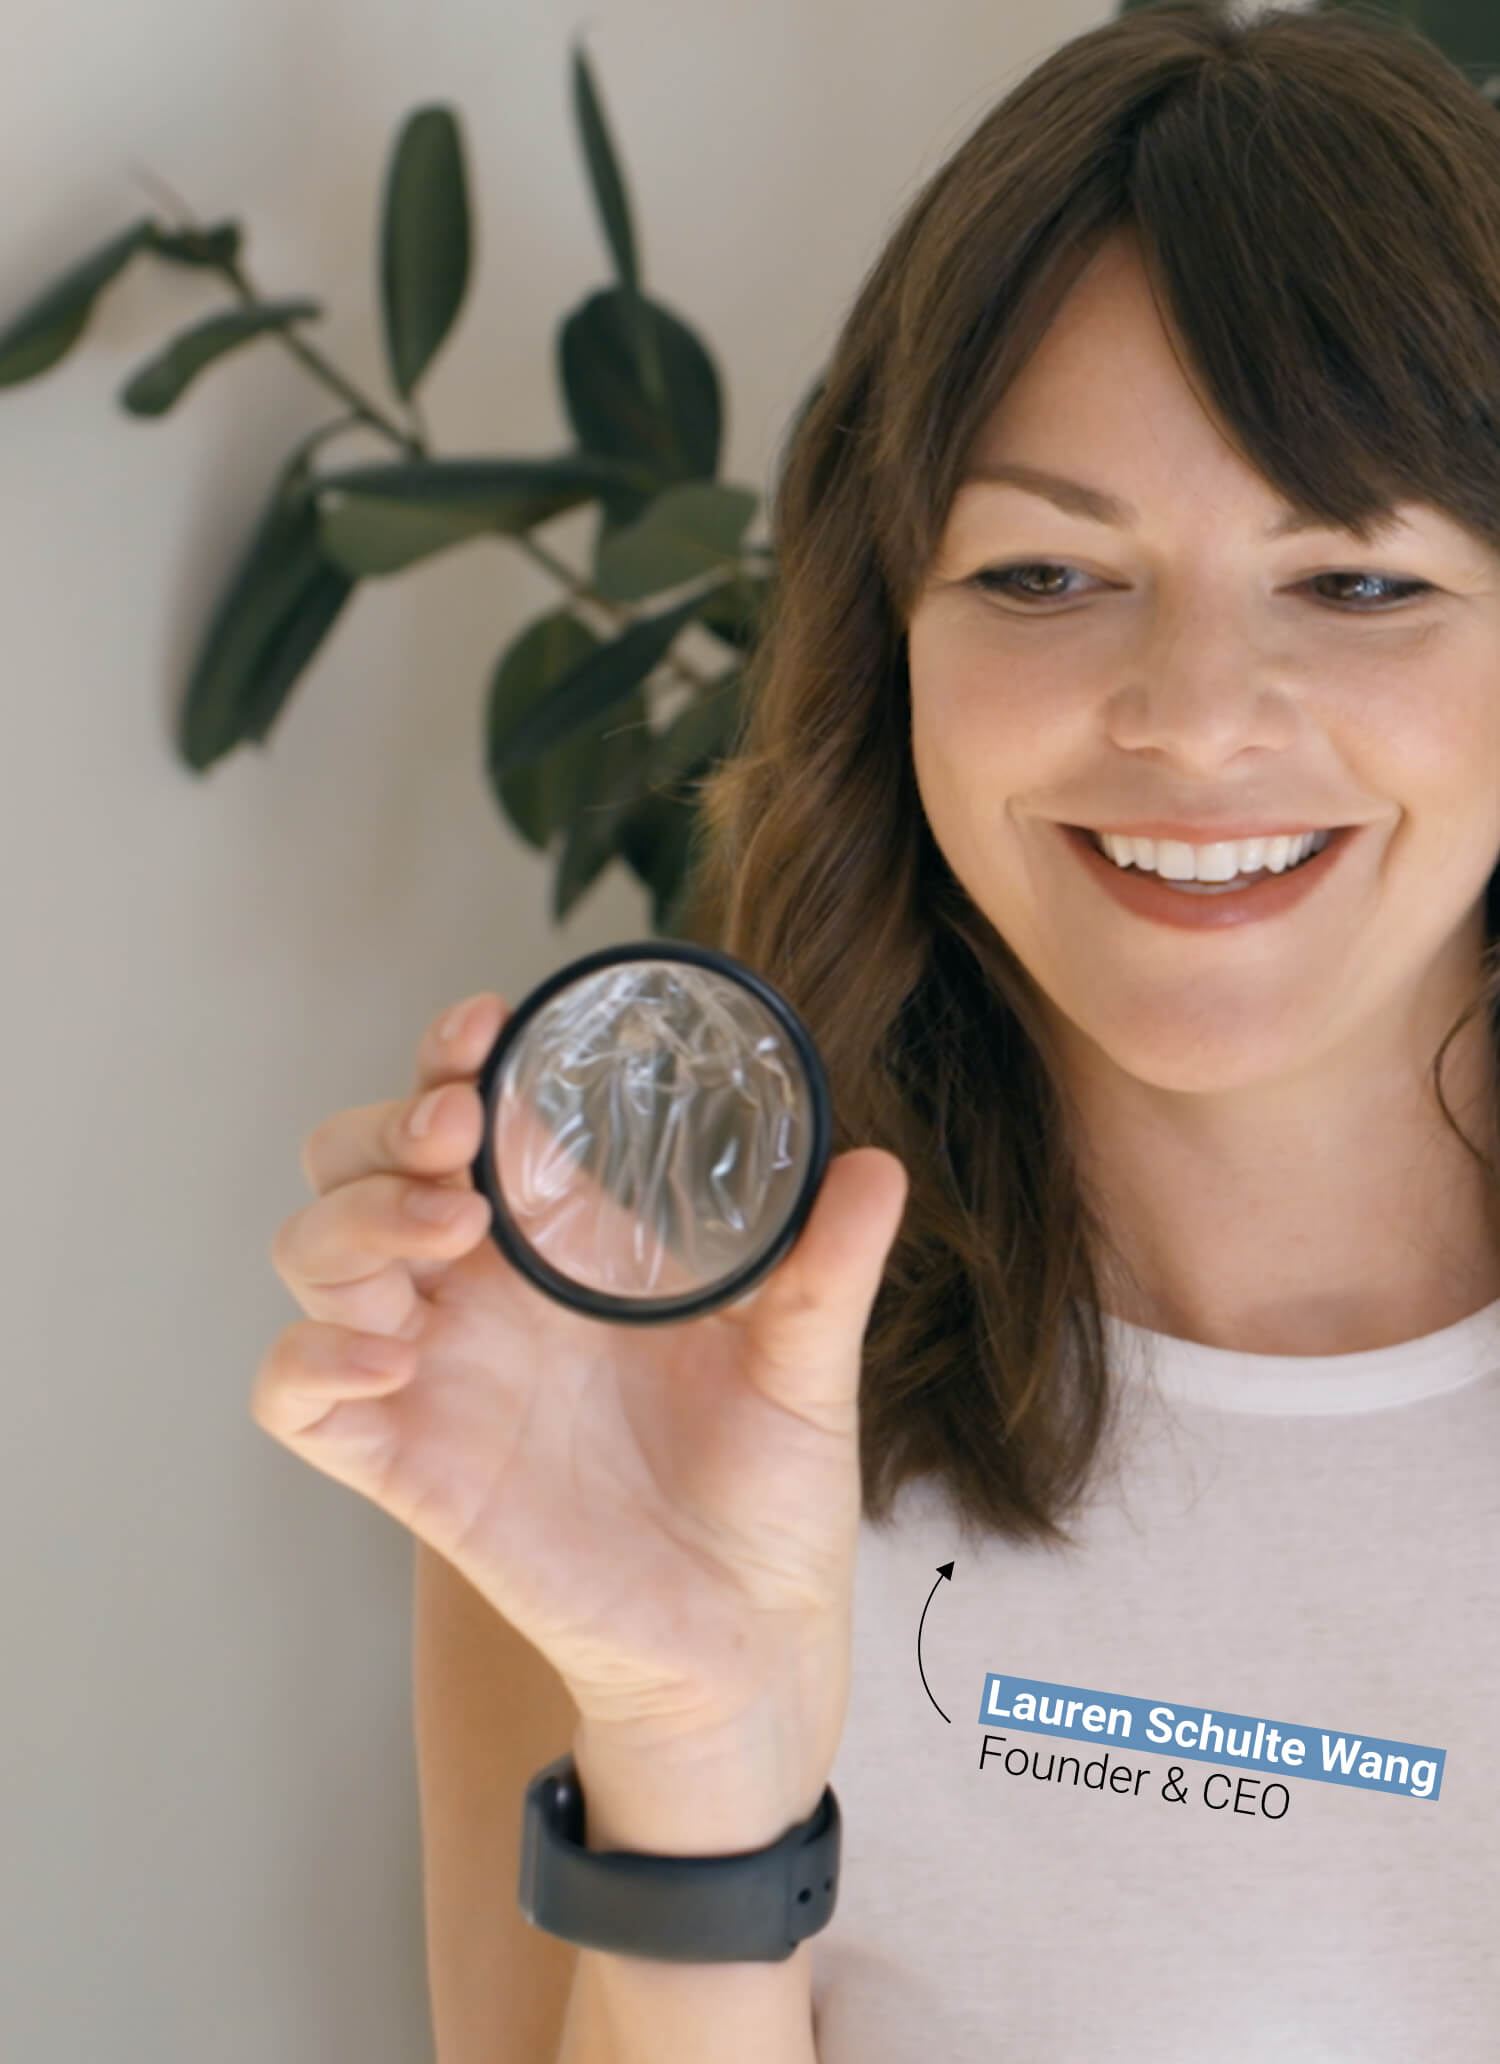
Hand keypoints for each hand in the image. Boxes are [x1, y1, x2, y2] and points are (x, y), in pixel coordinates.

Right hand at [252, 988, 908, 1778]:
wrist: (752, 1638)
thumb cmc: (768, 1495)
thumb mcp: (806, 1366)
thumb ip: (825, 1269)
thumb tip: (879, 1168)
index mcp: (560, 1249)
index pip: (463, 1120)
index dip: (448, 1059)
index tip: (484, 1026)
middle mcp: (481, 1297)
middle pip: (354, 1167)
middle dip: (383, 1128)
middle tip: (459, 1135)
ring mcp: (435, 1375)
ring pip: (312, 1255)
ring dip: (352, 1219)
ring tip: (446, 1229)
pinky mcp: (409, 1465)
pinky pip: (294, 1396)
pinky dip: (311, 1359)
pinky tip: (393, 1356)